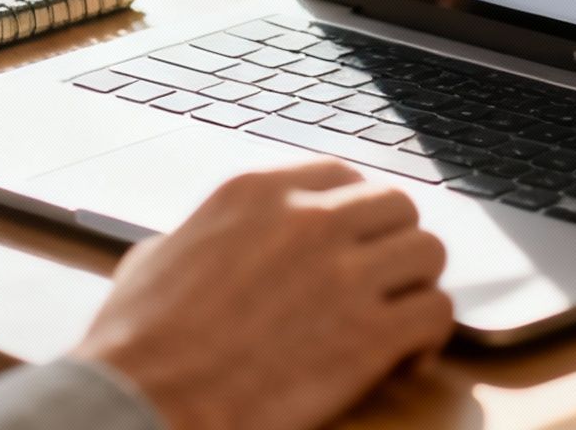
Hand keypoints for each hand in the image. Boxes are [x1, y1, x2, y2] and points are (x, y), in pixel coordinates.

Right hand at [73, 161, 454, 429]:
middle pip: (397, 205)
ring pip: (428, 251)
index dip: (355, 212)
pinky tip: (402, 359)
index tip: (353, 240)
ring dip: (416, 286)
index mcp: (258, 191)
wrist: (145, 400)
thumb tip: (202, 243)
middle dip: (392, 245)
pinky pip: (437, 313)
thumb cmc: (138, 342)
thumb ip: (201, 234)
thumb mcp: (156, 256)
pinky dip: (429, 337)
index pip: (344, 174)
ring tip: (394, 320)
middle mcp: (309, 219)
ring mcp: (344, 275)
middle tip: (380, 283)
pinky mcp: (369, 335)